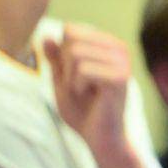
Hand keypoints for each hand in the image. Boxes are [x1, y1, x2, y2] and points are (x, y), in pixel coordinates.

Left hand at [44, 24, 144, 167]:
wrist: (100, 138)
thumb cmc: (83, 110)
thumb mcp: (62, 80)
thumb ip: (55, 59)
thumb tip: (45, 36)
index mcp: (108, 45)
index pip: (71, 30)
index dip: (62, 55)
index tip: (74, 76)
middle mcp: (119, 48)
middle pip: (73, 40)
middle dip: (66, 66)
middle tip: (78, 86)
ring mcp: (122, 62)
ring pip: (76, 54)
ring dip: (71, 78)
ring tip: (84, 92)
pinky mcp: (120, 77)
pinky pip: (83, 70)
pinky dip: (77, 86)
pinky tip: (90, 96)